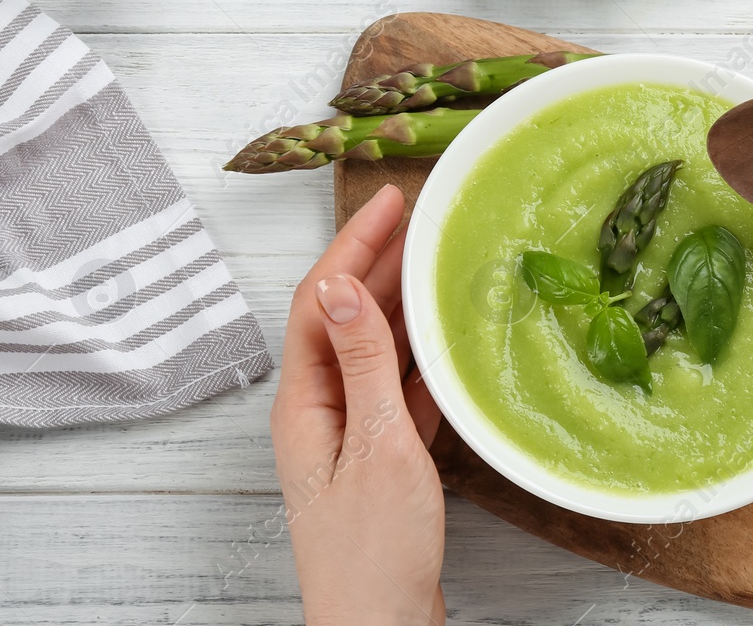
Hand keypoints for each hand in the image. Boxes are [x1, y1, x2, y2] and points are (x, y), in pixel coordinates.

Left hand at [271, 184, 445, 625]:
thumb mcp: (377, 444)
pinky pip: (400, 389)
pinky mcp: (381, 459)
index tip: (390, 201)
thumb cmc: (374, 552)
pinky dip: (423, 355)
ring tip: (437, 260)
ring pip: (377, 350)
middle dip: (380, 262)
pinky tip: (447, 337)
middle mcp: (320, 411)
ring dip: (404, 303)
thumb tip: (345, 285)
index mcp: (304, 403)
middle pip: (347, 318)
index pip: (324, 300)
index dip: (355, 244)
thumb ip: (364, 364)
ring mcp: (350, 435)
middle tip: (420, 215)